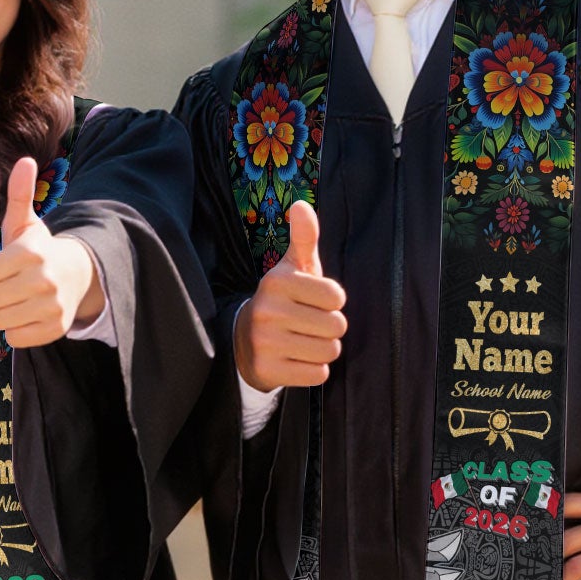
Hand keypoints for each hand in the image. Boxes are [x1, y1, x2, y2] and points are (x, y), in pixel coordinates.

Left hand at [0, 157, 100, 347]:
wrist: (77, 275)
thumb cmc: (38, 249)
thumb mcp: (25, 222)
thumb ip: (19, 194)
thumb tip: (25, 159)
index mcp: (30, 254)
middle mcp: (43, 281)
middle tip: (5, 285)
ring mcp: (51, 307)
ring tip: (14, 299)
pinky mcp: (55, 329)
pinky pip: (14, 339)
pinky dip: (14, 329)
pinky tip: (25, 313)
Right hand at [234, 200, 346, 388]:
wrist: (243, 340)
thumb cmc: (282, 300)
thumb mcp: (292, 268)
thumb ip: (303, 238)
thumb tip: (302, 205)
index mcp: (277, 281)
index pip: (337, 297)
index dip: (332, 302)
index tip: (313, 302)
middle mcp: (267, 310)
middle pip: (337, 326)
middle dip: (329, 328)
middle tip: (308, 325)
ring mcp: (265, 342)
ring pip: (329, 351)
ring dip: (323, 349)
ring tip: (303, 341)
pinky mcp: (267, 370)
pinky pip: (317, 374)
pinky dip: (312, 370)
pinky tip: (295, 359)